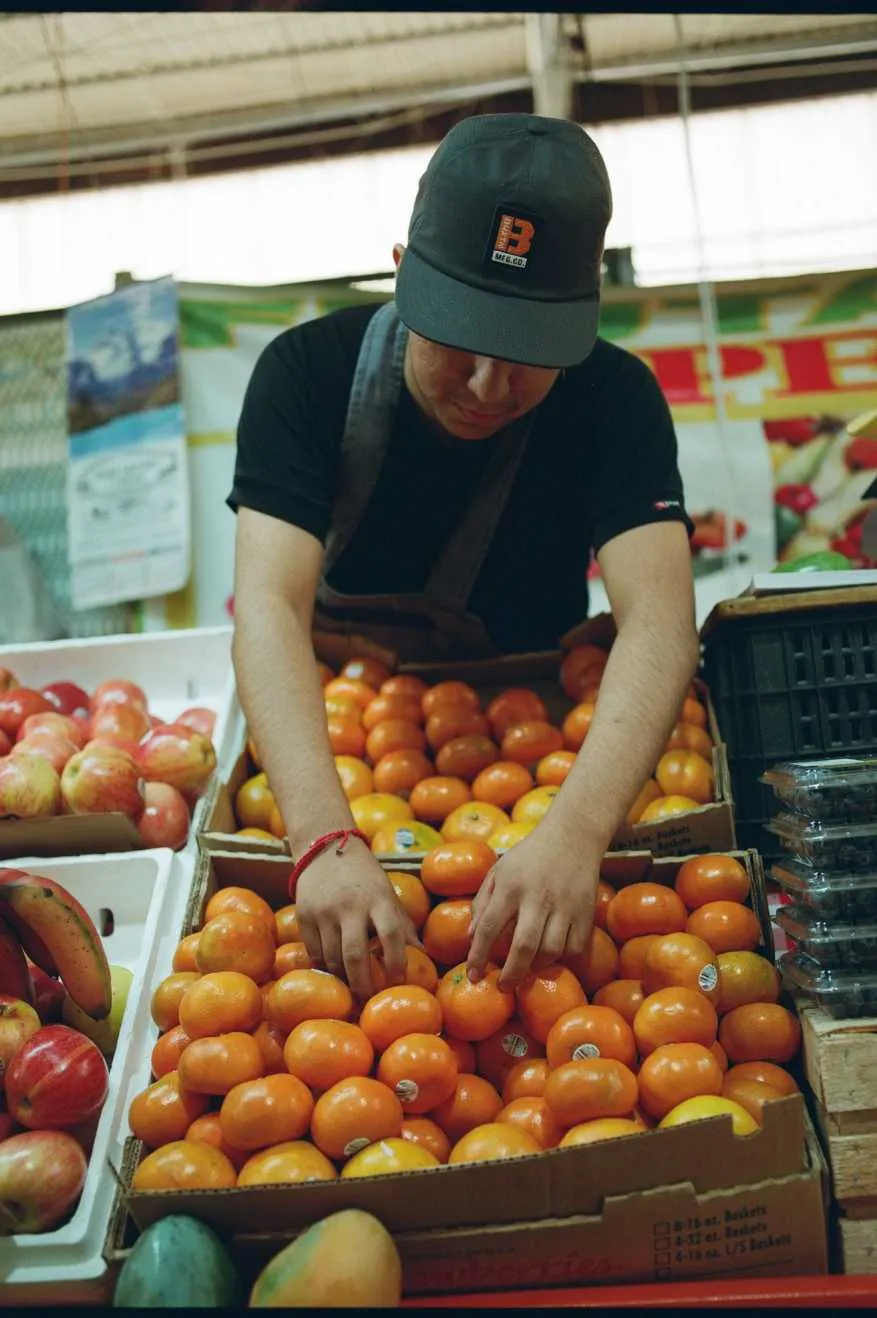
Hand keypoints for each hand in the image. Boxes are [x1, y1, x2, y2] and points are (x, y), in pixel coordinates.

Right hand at [295, 839, 420, 998]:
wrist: (325, 850)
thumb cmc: (365, 878)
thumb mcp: (388, 895)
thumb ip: (403, 926)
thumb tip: (423, 958)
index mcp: (378, 899)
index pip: (391, 934)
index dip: (397, 962)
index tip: (398, 980)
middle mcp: (350, 906)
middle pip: (356, 955)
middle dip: (363, 984)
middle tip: (369, 999)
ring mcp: (324, 912)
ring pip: (332, 959)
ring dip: (343, 979)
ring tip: (352, 988)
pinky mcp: (304, 916)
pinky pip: (314, 953)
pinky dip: (325, 968)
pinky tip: (334, 972)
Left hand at [466, 828, 597, 989]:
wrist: (573, 836)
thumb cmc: (529, 856)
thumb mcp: (499, 871)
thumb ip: (483, 903)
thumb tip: (472, 938)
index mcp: (511, 885)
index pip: (490, 927)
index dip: (479, 955)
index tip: (474, 975)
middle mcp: (538, 897)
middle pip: (523, 946)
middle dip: (511, 974)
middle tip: (503, 987)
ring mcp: (565, 906)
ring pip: (551, 951)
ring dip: (535, 967)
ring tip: (526, 969)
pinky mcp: (586, 912)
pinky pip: (574, 947)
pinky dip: (561, 958)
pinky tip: (550, 955)